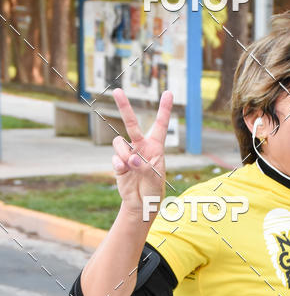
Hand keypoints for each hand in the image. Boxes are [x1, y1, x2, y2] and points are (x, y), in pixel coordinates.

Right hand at [110, 88, 173, 219]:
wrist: (140, 204)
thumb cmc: (153, 192)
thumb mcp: (155, 181)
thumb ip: (145, 168)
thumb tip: (133, 159)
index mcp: (156, 148)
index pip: (160, 125)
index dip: (164, 109)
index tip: (168, 92)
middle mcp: (141, 147)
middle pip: (132, 123)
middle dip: (124, 107)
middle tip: (117, 91)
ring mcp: (129, 153)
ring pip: (119, 143)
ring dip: (124, 154)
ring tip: (131, 167)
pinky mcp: (119, 162)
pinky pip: (115, 156)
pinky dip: (119, 164)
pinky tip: (124, 171)